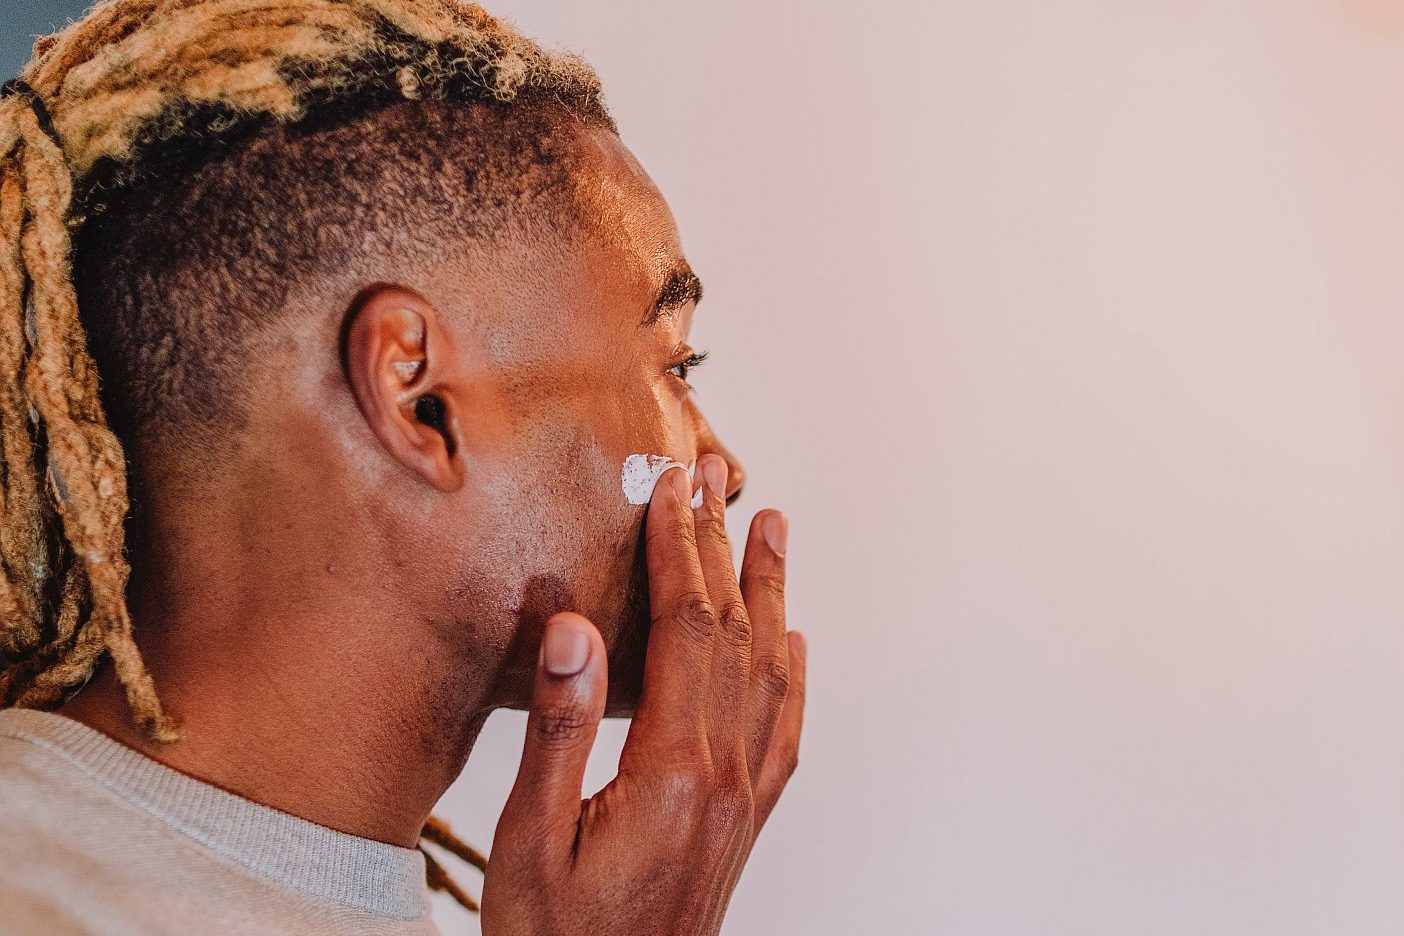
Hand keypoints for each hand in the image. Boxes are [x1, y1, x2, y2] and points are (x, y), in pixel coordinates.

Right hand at [480, 454, 806, 935]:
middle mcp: (726, 774)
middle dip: (722, 545)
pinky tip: (791, 643)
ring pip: (767, 669)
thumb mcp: (531, 841)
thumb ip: (560, 730)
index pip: (686, 628)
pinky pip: (783, 729)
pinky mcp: (744, 817)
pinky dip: (791, 674)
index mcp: (674, 769)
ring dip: (768, 591)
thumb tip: (574, 628)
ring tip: (771, 528)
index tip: (671, 488)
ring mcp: (744, 797)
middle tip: (718, 477)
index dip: (678, 550)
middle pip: (733, 632)